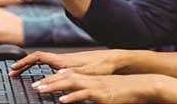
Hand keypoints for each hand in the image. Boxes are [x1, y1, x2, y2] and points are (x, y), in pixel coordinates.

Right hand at [9, 49, 123, 76]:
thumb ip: (70, 75)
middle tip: (12, 73)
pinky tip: (41, 75)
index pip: (38, 57)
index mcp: (63, 61)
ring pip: (43, 61)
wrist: (113, 60)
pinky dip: (40, 68)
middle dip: (23, 64)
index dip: (24, 61)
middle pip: (37, 59)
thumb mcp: (86, 73)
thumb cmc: (102, 66)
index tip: (13, 68)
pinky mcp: (71, 64)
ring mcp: (66, 61)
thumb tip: (54, 75)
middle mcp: (63, 59)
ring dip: (30, 66)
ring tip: (21, 74)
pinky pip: (49, 64)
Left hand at [33, 72, 159, 103]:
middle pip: (67, 78)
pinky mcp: (102, 95)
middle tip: (34, 85)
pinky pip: (84, 95)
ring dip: (55, 87)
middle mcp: (92, 81)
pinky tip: (62, 100)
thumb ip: (94, 93)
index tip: (41, 82)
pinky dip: (72, 97)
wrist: (143, 86)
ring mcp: (97, 87)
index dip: (55, 78)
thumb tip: (82, 98)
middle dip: (49, 82)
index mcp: (93, 79)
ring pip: (72, 84)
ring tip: (40, 90)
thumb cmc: (127, 91)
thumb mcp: (108, 91)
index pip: (70, 76)